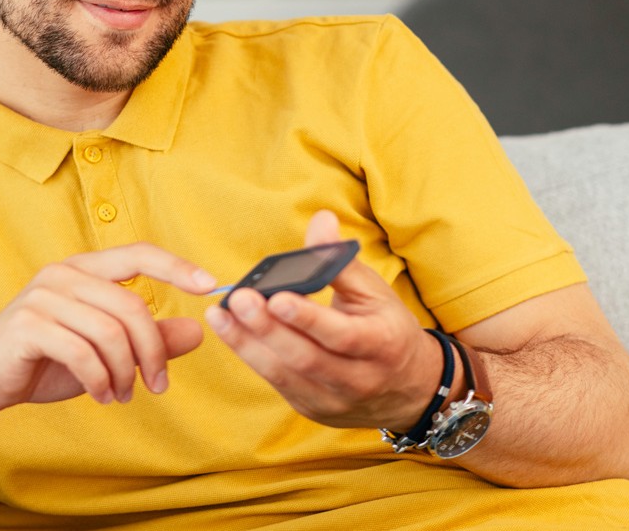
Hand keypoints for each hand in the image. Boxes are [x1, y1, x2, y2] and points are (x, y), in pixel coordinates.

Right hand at [0, 243, 216, 420]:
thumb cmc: (43, 362)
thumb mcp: (104, 351)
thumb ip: (148, 339)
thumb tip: (198, 331)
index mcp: (84, 270)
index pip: (139, 253)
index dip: (177, 266)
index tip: (211, 285)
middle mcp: (63, 274)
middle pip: (132, 306)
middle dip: (153, 351)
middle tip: (158, 386)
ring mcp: (43, 296)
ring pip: (110, 333)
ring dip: (125, 373)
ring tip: (123, 395)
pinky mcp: (28, 325)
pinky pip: (83, 352)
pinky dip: (100, 380)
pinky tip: (102, 395)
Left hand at [204, 210, 443, 430]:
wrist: (408, 387)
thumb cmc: (385, 326)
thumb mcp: (374, 291)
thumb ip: (340, 260)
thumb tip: (320, 220)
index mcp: (381, 344)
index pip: (342, 334)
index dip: (308, 318)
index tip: (277, 297)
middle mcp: (359, 378)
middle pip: (306, 357)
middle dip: (267, 329)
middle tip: (238, 299)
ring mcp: (334, 399)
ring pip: (285, 374)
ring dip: (248, 344)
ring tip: (220, 315)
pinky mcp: (312, 407)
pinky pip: (278, 383)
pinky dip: (252, 356)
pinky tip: (231, 332)